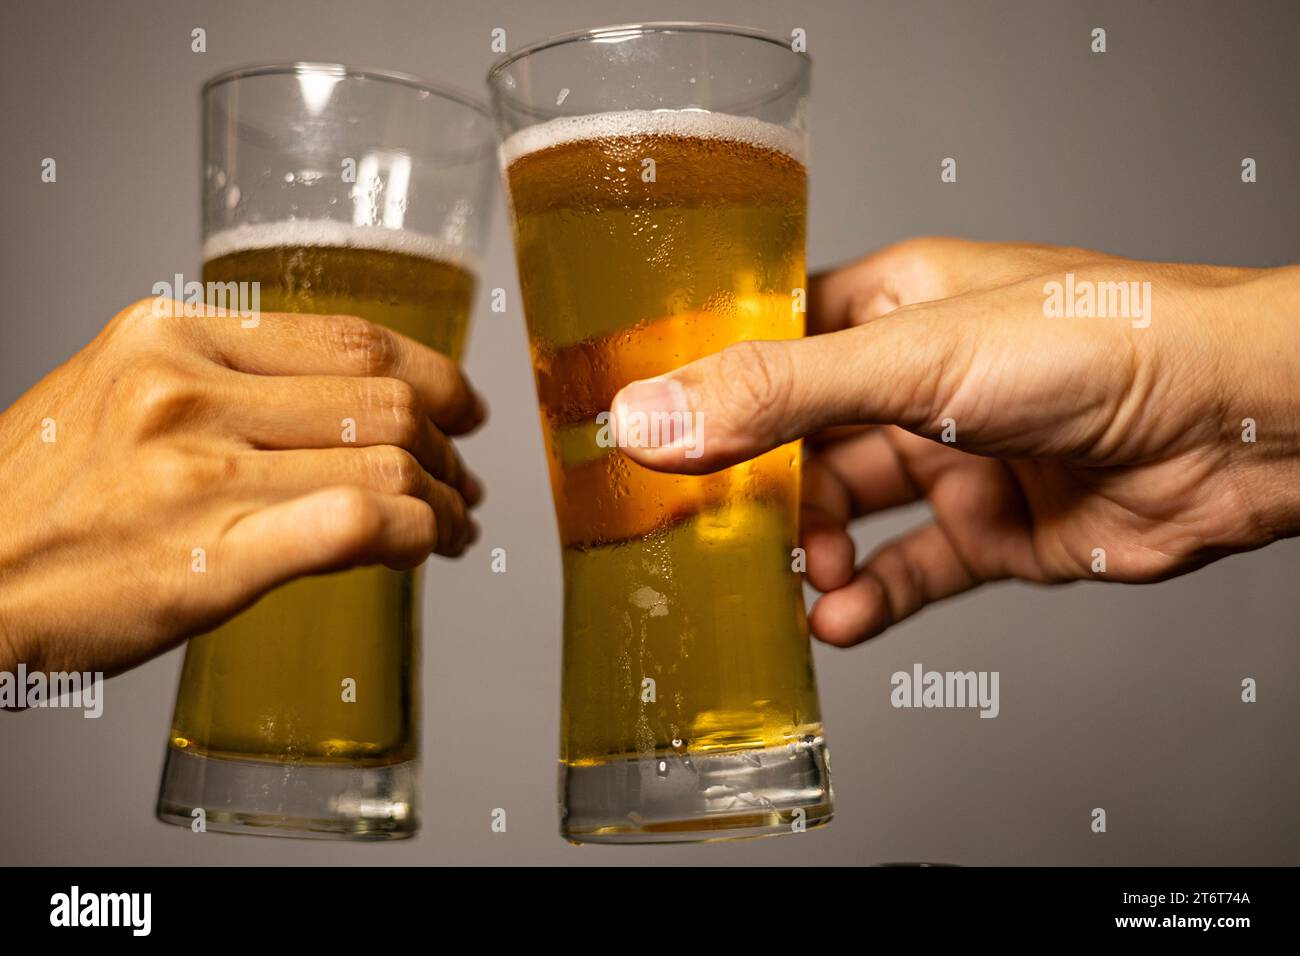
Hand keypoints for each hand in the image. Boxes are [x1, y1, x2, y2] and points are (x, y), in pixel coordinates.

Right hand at [0, 298, 483, 675]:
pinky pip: (356, 525)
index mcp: (172, 336)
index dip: (434, 374)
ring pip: (386, 465)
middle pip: (384, 402)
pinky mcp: (209, 559)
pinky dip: (414, 535)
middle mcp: (187, 392)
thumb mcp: (119, 392)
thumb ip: (225, 383)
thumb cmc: (41, 497)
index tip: (461, 406)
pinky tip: (425, 550)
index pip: (352, 339)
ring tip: (454, 526)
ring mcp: (197, 474)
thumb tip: (342, 405)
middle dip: (447, 447)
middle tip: (463, 481)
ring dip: (444, 502)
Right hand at [610, 238, 1299, 644]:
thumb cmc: (1101, 345)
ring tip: (784, 585)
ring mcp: (957, 457)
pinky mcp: (994, 530)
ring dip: (810, 556)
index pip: (771, 343)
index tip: (645, 435)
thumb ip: (779, 394)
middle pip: (799, 441)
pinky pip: (910, 572)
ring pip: (849, 514)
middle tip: (699, 533)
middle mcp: (920, 381)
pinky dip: (871, 602)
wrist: (1240, 428)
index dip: (709, 388)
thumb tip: (651, 418)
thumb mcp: (914, 361)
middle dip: (753, 491)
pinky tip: (839, 622)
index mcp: (891, 307)